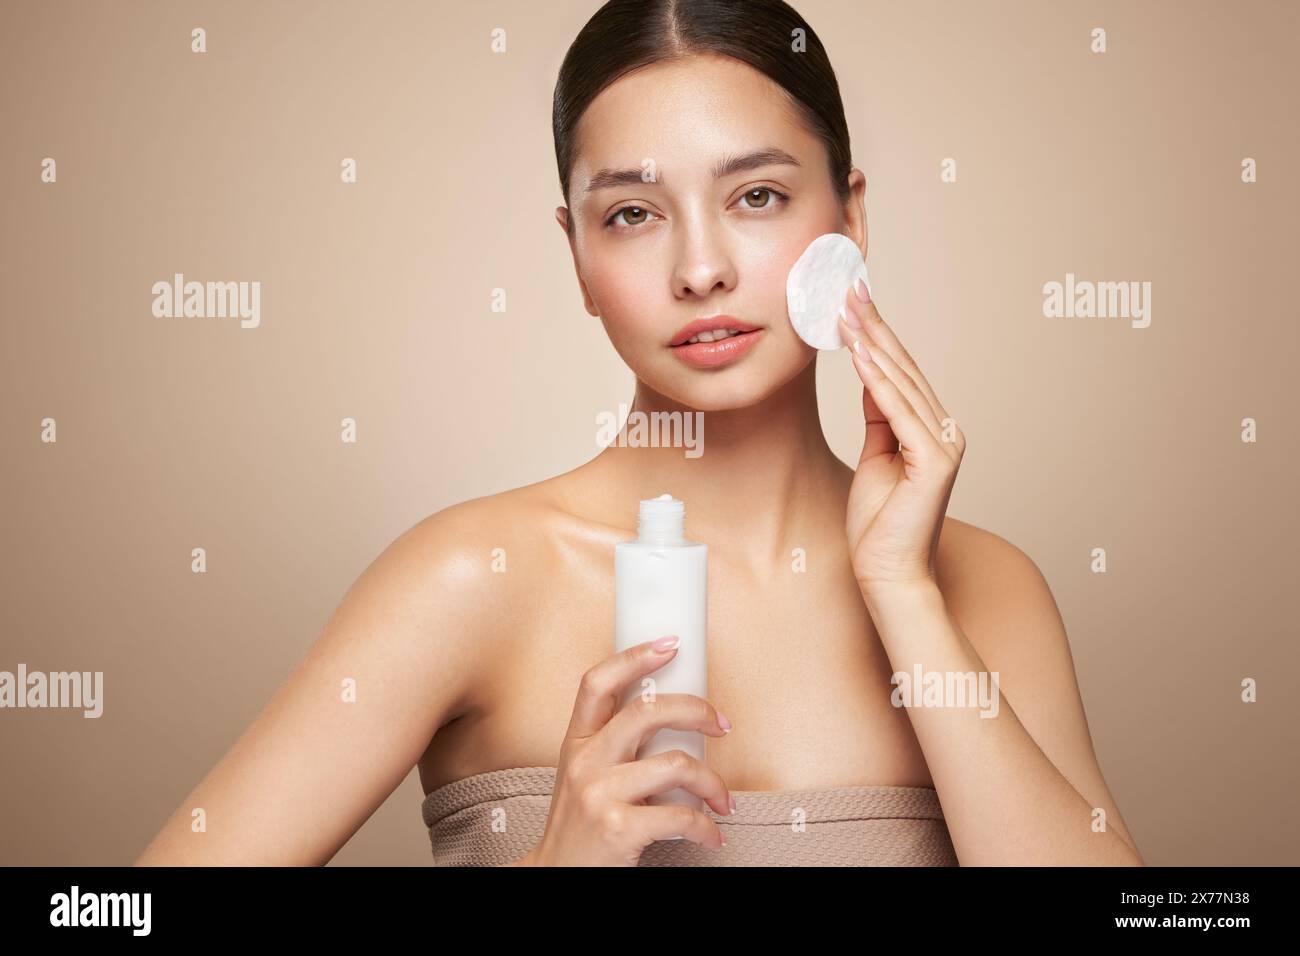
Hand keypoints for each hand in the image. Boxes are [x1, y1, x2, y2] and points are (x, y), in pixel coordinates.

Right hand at [523, 636, 733, 865]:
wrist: (558, 875)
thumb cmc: (582, 824)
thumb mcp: (585, 775)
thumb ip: (616, 745)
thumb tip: (675, 715)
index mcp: (576, 741)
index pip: (598, 682)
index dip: (635, 656)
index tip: (671, 644)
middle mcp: (584, 761)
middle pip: (646, 712)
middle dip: (696, 710)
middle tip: (721, 724)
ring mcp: (599, 794)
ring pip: (676, 764)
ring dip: (713, 782)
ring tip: (721, 799)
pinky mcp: (617, 829)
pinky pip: (681, 816)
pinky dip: (707, 827)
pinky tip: (711, 834)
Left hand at [836, 278, 965, 595]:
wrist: (888, 573)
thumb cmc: (880, 524)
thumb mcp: (875, 457)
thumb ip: (879, 417)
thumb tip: (869, 374)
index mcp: (931, 429)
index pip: (900, 371)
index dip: (876, 334)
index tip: (853, 300)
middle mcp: (944, 430)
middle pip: (903, 368)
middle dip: (873, 326)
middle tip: (848, 288)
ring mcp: (943, 444)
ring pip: (901, 383)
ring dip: (872, 343)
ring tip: (847, 310)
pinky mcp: (935, 462)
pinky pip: (899, 411)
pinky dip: (878, 380)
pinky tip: (859, 353)